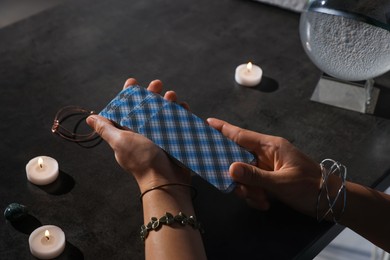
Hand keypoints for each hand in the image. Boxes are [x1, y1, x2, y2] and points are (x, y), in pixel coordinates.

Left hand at [86, 78, 190, 191]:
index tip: (133, 82)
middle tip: (158, 84)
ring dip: (168, 101)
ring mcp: (160, 136)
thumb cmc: (141, 161)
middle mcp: (143, 133)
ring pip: (164, 113)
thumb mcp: (120, 142)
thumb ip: (106, 129)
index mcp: (128, 132)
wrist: (165, 180)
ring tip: (172, 95)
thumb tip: (90, 119)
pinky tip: (183, 106)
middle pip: (147, 108)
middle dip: (152, 94)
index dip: (128, 95)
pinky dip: (181, 113)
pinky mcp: (174, 139)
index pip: (126, 109)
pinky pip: (177, 122)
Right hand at [207, 118, 321, 217]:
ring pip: (243, 175)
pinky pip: (252, 185)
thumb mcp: (281, 183)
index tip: (206, 122)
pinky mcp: (269, 180)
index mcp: (270, 146)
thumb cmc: (310, 186)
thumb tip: (229, 168)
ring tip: (261, 200)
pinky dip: (255, 196)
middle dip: (236, 175)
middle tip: (238, 187)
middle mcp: (266, 155)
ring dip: (247, 190)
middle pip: (238, 159)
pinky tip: (265, 203)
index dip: (223, 129)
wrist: (330, 201)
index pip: (241, 135)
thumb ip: (254, 176)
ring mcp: (267, 168)